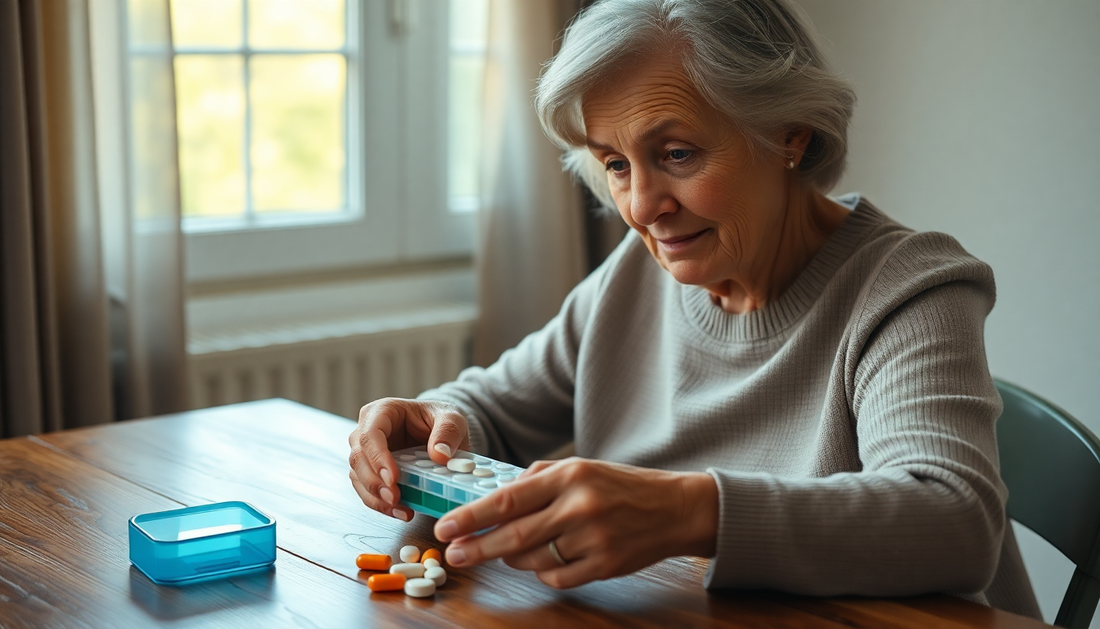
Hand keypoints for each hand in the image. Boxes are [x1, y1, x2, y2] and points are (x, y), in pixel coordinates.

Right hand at [348, 397, 469, 520]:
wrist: (440, 432)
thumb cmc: (440, 419)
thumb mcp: (452, 418)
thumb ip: (448, 432)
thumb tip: (439, 455)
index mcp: (382, 412)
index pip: (370, 434)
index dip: (378, 457)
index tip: (393, 478)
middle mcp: (367, 431)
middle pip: (358, 458)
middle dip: (374, 482)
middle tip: (395, 498)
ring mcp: (366, 453)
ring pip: (358, 478)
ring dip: (376, 497)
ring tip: (400, 509)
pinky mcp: (371, 472)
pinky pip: (368, 491)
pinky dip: (382, 505)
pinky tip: (401, 511)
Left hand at [433, 457, 718, 587]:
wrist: (675, 508)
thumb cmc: (622, 486)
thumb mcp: (582, 467)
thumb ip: (539, 478)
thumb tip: (497, 496)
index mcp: (570, 476)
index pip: (508, 499)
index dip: (472, 517)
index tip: (445, 527)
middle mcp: (580, 507)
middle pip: (514, 535)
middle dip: (477, 548)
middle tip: (453, 555)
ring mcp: (593, 539)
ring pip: (532, 560)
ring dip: (513, 558)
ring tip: (508, 550)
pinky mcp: (604, 566)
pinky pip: (556, 577)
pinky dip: (544, 571)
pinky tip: (546, 559)